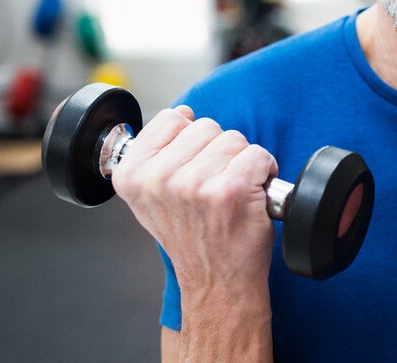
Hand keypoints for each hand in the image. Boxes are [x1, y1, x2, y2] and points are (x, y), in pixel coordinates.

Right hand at [110, 106, 278, 293]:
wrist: (216, 283)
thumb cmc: (192, 238)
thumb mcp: (153, 197)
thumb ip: (158, 153)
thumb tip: (182, 113)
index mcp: (132, 175)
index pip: (171, 118)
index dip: (190, 142)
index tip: (191, 170)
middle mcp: (159, 178)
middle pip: (206, 125)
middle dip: (217, 152)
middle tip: (213, 189)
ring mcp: (194, 184)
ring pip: (234, 139)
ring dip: (240, 163)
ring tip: (230, 195)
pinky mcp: (231, 190)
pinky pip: (258, 154)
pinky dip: (264, 172)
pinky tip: (251, 197)